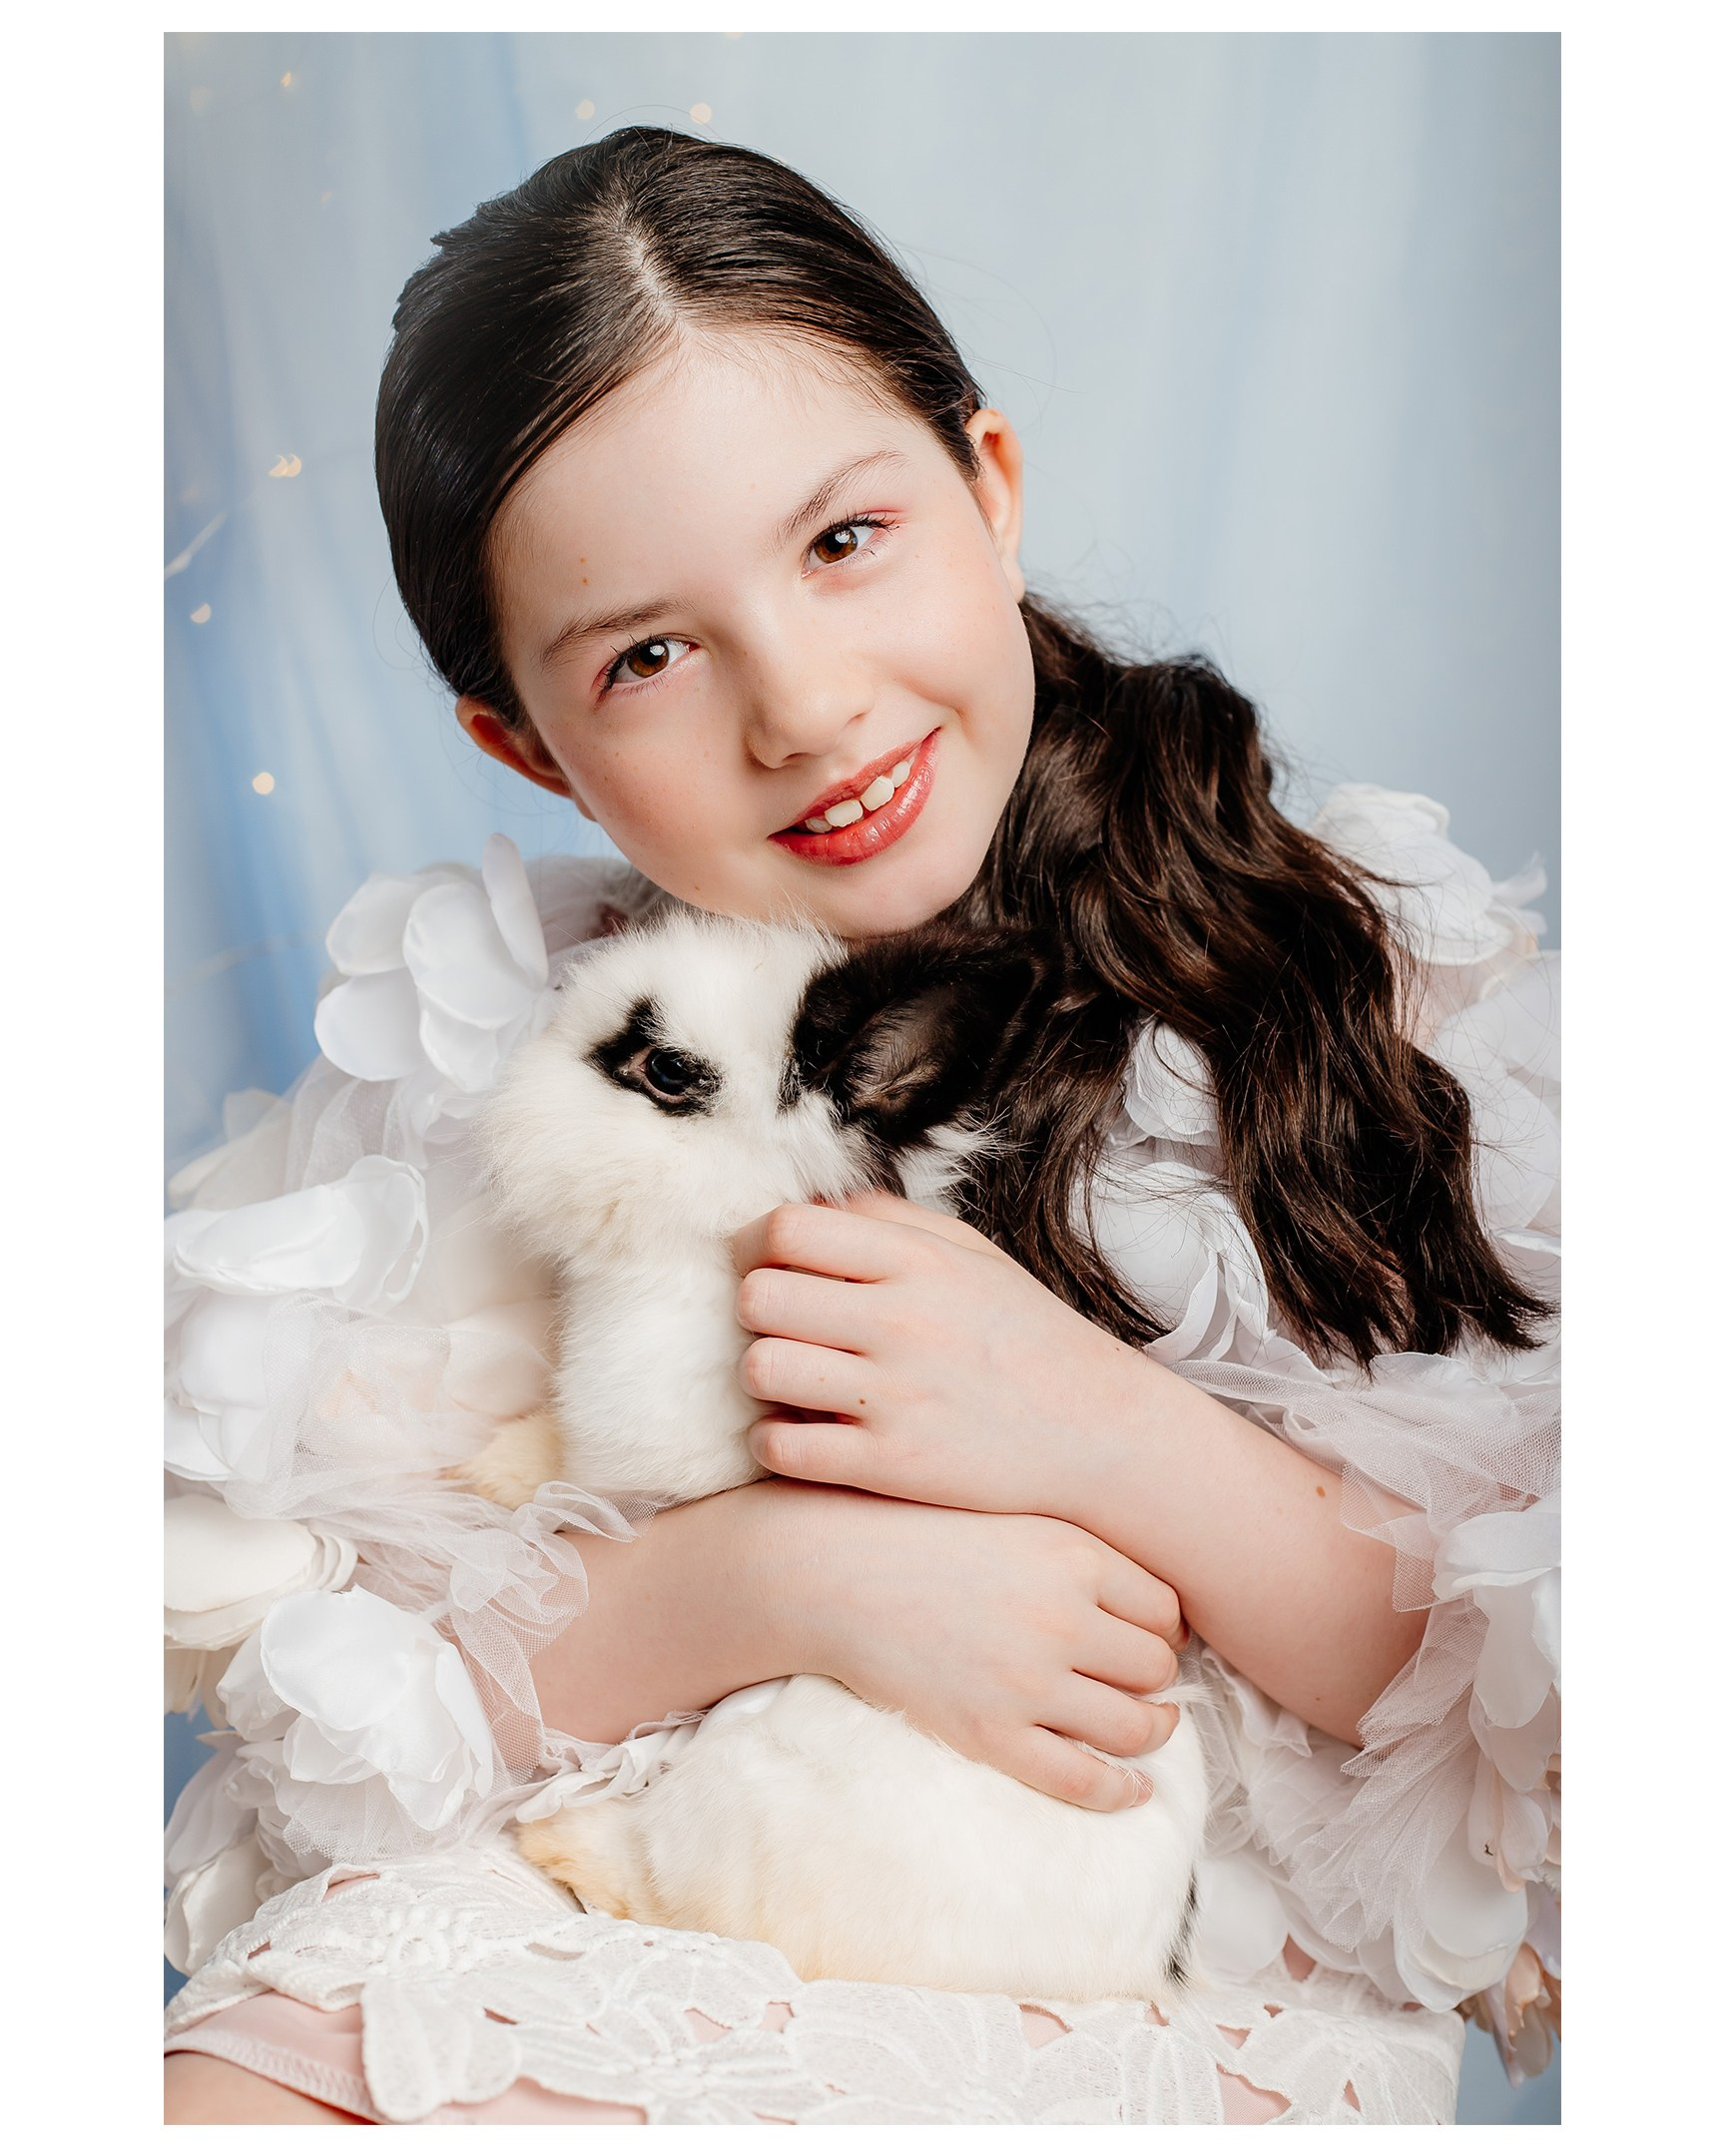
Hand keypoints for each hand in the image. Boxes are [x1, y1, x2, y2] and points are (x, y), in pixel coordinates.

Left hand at [734, 1192, 1157, 1519]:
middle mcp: (902, 1322)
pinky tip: (801, 1435)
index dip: (760, 1247)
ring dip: (762, 1378)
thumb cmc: (1027, 1336)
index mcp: (919, 1262)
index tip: (773, 1269)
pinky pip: (781, 1449)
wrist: (1099, 1432)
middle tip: (784, 1329)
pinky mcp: (891, 1465)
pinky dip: (774, 1444)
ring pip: (760, 1370)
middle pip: (759, 1297)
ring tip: (792, 1384)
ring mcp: (895, 1396)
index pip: (788, 1229)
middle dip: (756, 1312)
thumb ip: (888, 1219)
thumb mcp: (973, 1254)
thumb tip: (806, 1200)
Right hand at [764, 1480, 1187, 1810]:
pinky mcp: (992, 1733)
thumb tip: (1147, 1600)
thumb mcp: (1009, 1514)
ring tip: (1148, 1727)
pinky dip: (1121, 1790)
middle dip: (1156, 1678)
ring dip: (1151, 1731)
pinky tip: (1133, 1787)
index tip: (1152, 1637)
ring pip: (1134, 1725)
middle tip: (1144, 1682)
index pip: (1165, 1608)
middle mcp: (1062, 1617)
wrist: (832, 1573)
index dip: (1165, 1629)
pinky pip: (1083, 1779)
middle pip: (1155, 1666)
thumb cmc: (918, 1534)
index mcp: (1073, 1554)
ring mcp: (1028, 1681)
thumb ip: (1077, 1548)